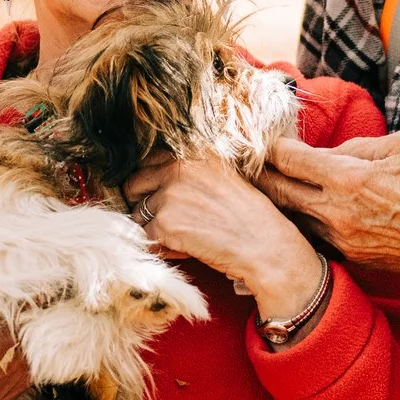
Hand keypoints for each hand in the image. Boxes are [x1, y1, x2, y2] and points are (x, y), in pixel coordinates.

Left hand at [121, 154, 326, 319]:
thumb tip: (153, 177)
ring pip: (138, 214)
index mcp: (194, 151)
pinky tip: (183, 249)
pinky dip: (160, 247)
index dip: (151, 181)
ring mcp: (170, 194)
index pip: (149, 159)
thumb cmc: (249, 217)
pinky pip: (146, 237)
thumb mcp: (223, 176)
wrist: (265, 246)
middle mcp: (179, 166)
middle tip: (163, 219)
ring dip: (152, 228)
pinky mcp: (165, 223)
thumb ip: (191, 171)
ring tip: (180, 236)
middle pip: (134, 183)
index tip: (157, 194)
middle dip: (143, 203)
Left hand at [257, 133, 399, 286]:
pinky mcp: (353, 258)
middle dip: (262, 175)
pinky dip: (303, 224)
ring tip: (268, 187)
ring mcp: (343, 240)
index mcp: (349, 178)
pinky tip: (299, 213)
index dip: (270, 147)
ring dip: (279, 203)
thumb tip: (327, 154)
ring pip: (292, 219)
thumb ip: (358, 146)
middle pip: (278, 193)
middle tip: (251, 163)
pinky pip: (314, 237)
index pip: (288, 160)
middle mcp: (337, 212)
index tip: (265, 141)